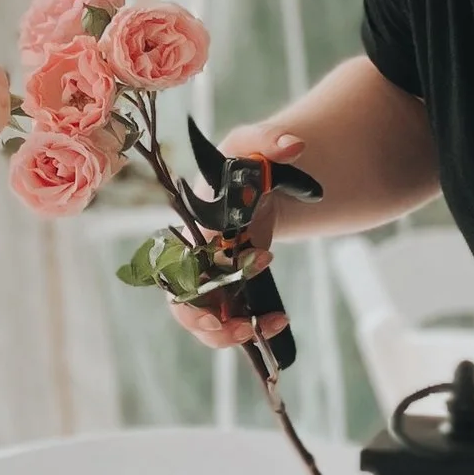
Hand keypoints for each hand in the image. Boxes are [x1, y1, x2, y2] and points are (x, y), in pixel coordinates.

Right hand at [165, 129, 301, 348]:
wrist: (253, 184)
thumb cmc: (242, 165)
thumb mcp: (252, 145)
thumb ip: (269, 141)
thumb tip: (294, 146)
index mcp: (192, 223)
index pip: (181, 256)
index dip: (201, 274)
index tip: (250, 268)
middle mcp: (191, 254)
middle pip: (180, 298)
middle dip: (203, 319)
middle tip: (240, 326)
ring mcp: (206, 275)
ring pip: (199, 317)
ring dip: (225, 333)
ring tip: (262, 330)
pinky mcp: (224, 288)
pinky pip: (224, 319)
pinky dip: (246, 328)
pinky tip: (278, 321)